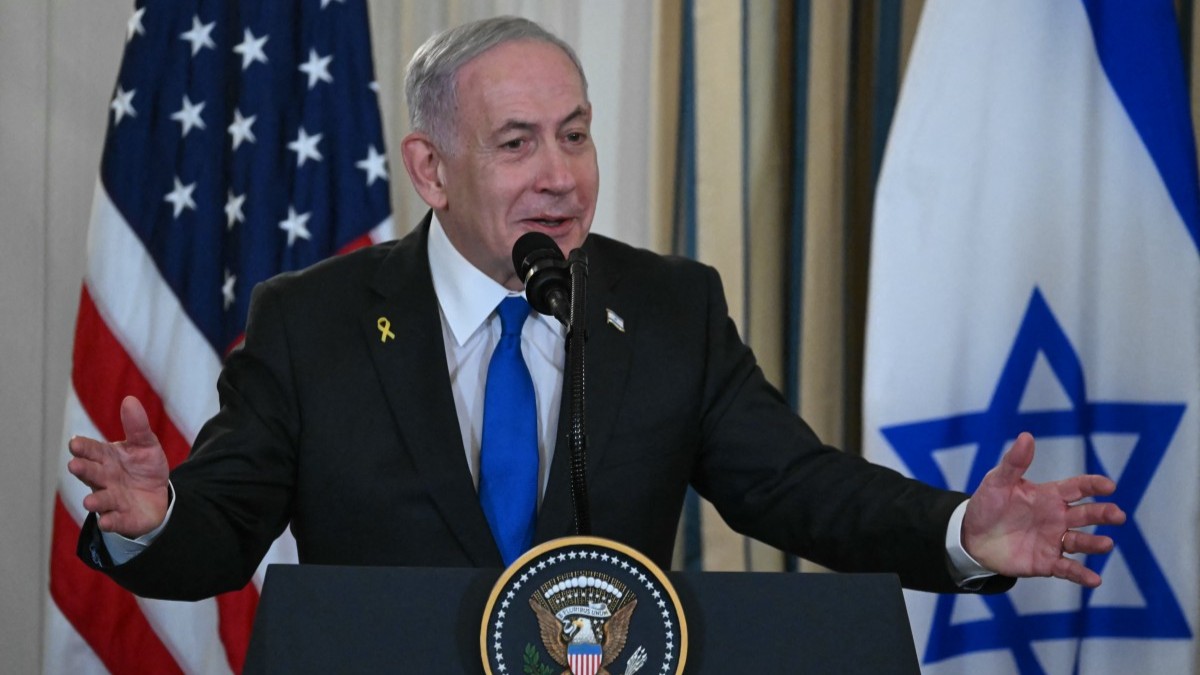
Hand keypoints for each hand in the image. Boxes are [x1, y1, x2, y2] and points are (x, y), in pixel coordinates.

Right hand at [67, 396, 169, 537]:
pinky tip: (107, 521)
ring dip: (95, 501)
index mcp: (106, 458)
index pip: (91, 450)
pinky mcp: (122, 518)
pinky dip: (111, 521)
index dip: (83, 447)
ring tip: (89, 502)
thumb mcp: (145, 444)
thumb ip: (137, 426)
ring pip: (100, 500)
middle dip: (83, 470)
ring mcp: (111, 499)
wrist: (157, 496)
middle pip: (91, 473)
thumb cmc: (143, 467)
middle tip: (74, 465)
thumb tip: (130, 400)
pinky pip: (114, 521)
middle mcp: (104, 479)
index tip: (75, 443)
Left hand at [962, 432, 1125, 587]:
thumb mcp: (997, 482)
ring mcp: (1053, 541)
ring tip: (1106, 544)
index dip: (1093, 486)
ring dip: (1094, 543)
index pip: (1077, 488)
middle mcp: (1057, 518)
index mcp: (1049, 496)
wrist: (971, 537)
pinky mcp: (1046, 562)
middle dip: (1103, 514)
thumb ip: (1014, 462)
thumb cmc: (987, 505)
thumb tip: (1026, 436)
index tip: (1109, 486)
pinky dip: (1081, 575)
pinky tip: (1094, 580)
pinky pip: (1067, 569)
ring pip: (1080, 542)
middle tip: (1117, 515)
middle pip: (1086, 514)